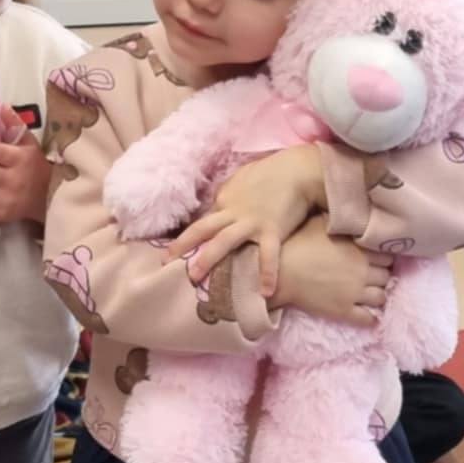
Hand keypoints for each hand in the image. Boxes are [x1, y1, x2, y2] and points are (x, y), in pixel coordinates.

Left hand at [165, 146, 325, 296]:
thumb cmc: (272, 172)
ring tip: (195, 278)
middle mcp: (233, 212)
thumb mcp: (243, 180)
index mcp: (226, 200)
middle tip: (165, 263)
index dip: (188, 238)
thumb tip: (221, 205)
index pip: (204, 222)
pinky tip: (265, 292)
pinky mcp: (273, 229)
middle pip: (202, 229)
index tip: (174, 253)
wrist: (298, 169)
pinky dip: (267, 273)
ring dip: (207, 259)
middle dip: (183, 246)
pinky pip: (268, 255)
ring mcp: (252, 222)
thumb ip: (230, 195)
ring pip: (224, 241)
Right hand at [273, 215, 391, 324]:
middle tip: (373, 274)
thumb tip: (349, 213)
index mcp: (360, 250)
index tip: (376, 258)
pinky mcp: (343, 310)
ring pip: (381, 297)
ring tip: (371, 293)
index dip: (382, 256)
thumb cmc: (298, 244)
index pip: (387, 255)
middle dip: (382, 275)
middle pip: (386, 276)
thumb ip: (341, 220)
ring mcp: (354, 293)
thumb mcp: (321, 223)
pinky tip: (371, 316)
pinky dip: (371, 318)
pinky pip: (367, 319)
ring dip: (378, 295)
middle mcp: (362, 272)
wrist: (281, 272)